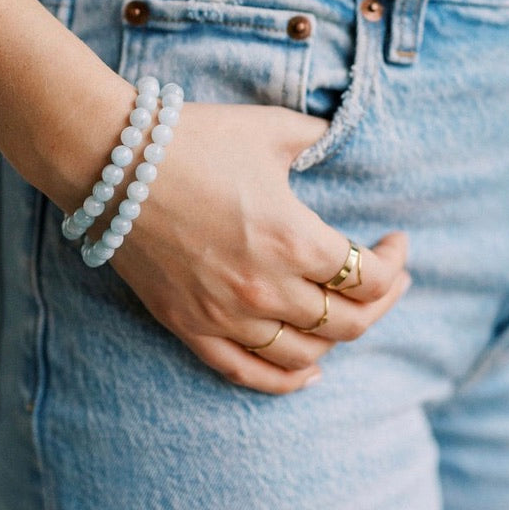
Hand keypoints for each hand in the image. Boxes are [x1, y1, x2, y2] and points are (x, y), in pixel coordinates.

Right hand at [107, 102, 409, 393]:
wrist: (112, 162)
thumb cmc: (194, 139)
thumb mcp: (269, 129)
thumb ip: (315, 135)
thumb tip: (336, 137)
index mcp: (294, 238)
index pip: (370, 277)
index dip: (395, 263)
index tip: (396, 243)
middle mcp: (267, 288)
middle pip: (348, 322)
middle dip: (381, 302)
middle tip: (390, 279)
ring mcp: (227, 315)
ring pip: (305, 354)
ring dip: (339, 338)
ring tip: (350, 314)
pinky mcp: (191, 326)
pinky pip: (247, 373)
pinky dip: (286, 381)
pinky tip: (310, 371)